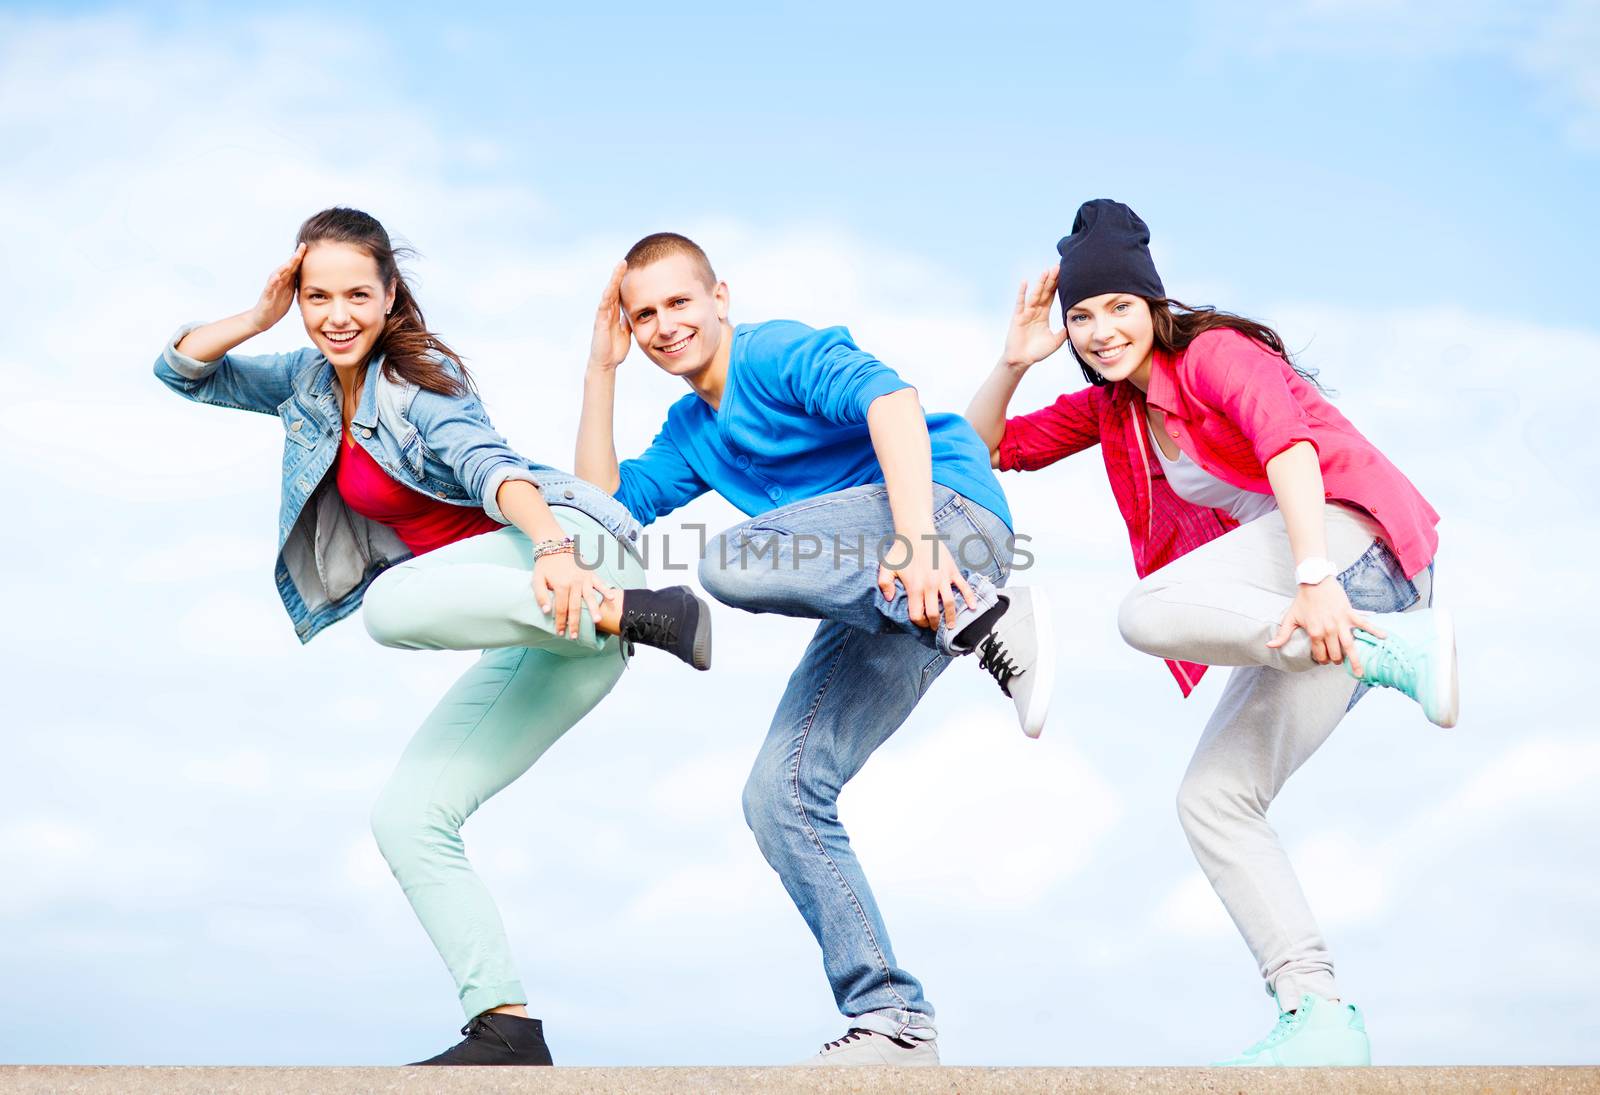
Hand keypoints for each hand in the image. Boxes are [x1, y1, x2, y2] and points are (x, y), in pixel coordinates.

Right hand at [249, 243, 306, 334]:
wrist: (263, 318)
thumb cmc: (277, 305)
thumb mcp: (291, 293)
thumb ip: (297, 284)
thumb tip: (311, 279)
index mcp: (286, 281)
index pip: (294, 267)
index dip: (301, 258)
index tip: (308, 247)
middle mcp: (279, 281)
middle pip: (288, 267)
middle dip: (295, 257)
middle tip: (303, 246)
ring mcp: (272, 287)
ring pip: (279, 274)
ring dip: (285, 266)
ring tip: (293, 258)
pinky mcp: (267, 295)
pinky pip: (270, 287)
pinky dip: (273, 281)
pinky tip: (277, 276)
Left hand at [532, 550, 618, 639]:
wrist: (555, 546)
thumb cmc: (545, 565)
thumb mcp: (537, 579)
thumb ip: (540, 596)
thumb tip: (546, 611)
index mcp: (560, 585)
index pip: (561, 609)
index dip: (561, 622)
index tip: (561, 633)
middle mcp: (574, 583)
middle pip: (575, 607)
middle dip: (575, 623)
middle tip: (575, 636)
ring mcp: (584, 579)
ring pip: (590, 597)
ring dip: (594, 610)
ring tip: (597, 621)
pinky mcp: (590, 574)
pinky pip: (600, 583)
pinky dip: (606, 590)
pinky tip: (612, 598)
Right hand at [587, 261, 631, 371]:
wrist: (606, 363)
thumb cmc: (615, 349)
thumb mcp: (627, 332)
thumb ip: (628, 322)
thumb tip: (635, 314)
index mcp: (614, 313)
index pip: (619, 293)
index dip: (623, 281)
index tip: (630, 269)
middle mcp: (607, 311)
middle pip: (613, 289)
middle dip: (618, 275)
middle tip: (624, 261)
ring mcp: (602, 315)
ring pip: (608, 293)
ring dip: (613, 280)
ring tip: (619, 267)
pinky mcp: (600, 322)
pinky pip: (603, 306)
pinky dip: (607, 295)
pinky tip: (611, 287)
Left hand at [877, 534, 977, 630]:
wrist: (916, 533)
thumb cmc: (900, 551)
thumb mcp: (886, 567)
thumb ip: (884, 584)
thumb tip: (888, 599)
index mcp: (914, 588)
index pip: (918, 614)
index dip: (919, 622)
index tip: (921, 623)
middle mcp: (930, 586)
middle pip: (934, 614)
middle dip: (934, 624)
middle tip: (935, 628)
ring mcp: (943, 579)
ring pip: (950, 604)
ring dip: (951, 618)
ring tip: (951, 625)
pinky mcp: (952, 571)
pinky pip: (964, 587)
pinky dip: (970, 598)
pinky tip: (973, 607)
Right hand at [1002, 266, 1068, 368]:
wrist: (1022, 360)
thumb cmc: (1036, 352)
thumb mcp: (1055, 341)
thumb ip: (1063, 332)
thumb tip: (1074, 324)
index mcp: (1043, 314)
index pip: (1051, 296)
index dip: (1058, 286)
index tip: (1064, 274)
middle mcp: (1034, 311)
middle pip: (1044, 292)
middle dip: (1051, 280)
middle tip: (1058, 266)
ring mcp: (1025, 313)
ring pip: (1035, 295)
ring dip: (1040, 283)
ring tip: (1046, 271)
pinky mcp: (1017, 317)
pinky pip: (1020, 303)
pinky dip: (1022, 292)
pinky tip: (1025, 282)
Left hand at [1267, 579, 1387, 673]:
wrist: (1314, 581)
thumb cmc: (1302, 600)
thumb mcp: (1290, 618)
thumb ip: (1282, 634)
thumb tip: (1270, 646)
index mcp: (1314, 632)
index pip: (1320, 654)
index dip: (1321, 659)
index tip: (1323, 660)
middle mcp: (1329, 630)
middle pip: (1335, 653)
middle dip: (1335, 660)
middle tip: (1336, 661)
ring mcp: (1341, 622)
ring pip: (1350, 646)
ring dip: (1355, 660)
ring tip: (1360, 672)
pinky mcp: (1350, 614)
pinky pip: (1364, 625)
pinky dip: (1374, 631)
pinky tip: (1384, 638)